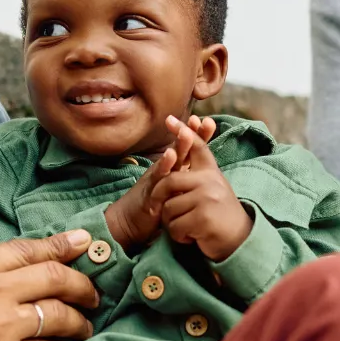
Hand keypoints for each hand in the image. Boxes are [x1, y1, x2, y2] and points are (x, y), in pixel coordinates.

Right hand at [0, 230, 100, 340]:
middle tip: (92, 293)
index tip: (84, 244)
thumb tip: (19, 266)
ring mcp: (2, 330)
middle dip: (83, 284)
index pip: (30, 249)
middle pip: (56, 278)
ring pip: (60, 316)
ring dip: (79, 320)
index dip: (63, 246)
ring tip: (83, 324)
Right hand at [104, 114, 218, 247]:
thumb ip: (187, 175)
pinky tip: (169, 157)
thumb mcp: (175, 188)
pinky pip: (157, 180)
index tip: (210, 122)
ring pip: (169, 161)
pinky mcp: (150, 192)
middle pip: (179, 149)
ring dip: (178, 147)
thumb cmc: (155, 203)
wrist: (129, 220)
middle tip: (197, 119)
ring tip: (186, 134)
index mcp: (175, 168)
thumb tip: (205, 166)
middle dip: (189, 134)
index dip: (198, 136)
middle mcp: (165, 170)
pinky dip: (163, 168)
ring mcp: (156, 179)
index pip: (189, 150)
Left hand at [145, 115, 252, 262]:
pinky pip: (175, 227)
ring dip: (173, 223)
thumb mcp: (212, 188)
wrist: (238, 241)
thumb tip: (178, 151)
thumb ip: (198, 173)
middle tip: (165, 211)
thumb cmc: (219, 214)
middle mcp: (211, 182)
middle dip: (162, 199)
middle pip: (170, 182)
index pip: (197, 148)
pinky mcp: (204, 219)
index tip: (169, 119)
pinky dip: (179, 236)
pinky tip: (192, 236)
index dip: (183, 133)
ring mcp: (207, 199)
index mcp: (211, 173)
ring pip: (169, 208)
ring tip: (189, 226)